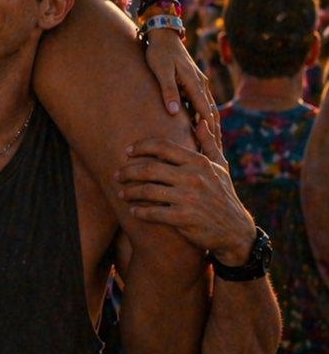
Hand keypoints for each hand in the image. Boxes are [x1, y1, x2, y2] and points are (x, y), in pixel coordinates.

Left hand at [115, 129, 255, 262]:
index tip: (127, 151)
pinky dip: (140, 211)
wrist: (236, 232)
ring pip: (148, 190)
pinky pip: (153, 212)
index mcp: (199, 162)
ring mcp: (189, 198)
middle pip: (149, 168)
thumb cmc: (223, 196)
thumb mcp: (221, 168)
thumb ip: (209, 143)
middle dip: (128, 171)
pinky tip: (133, 211)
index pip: (162, 146)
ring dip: (130, 192)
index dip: (141, 146)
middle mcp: (194, 178)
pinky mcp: (185, 218)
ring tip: (122, 194)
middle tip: (117, 174)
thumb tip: (201, 120)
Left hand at [144, 27, 219, 142]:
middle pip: (211, 113)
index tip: (212, 148)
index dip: (209, 130)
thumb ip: (168, 90)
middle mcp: (201, 84)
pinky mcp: (193, 82)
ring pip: (209, 108)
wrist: (162, 35)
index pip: (205, 112)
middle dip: (215, 132)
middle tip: (218, 154)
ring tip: (214, 145)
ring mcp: (199, 83)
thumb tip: (174, 112)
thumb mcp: (161, 70)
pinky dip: (205, 116)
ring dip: (212, 125)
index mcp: (194, 84)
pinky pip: (202, 103)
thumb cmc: (159, 52)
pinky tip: (203, 127)